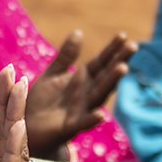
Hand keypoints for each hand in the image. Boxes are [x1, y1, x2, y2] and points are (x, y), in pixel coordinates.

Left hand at [0, 66, 33, 161]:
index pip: (8, 138)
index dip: (7, 107)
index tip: (5, 76)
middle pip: (16, 140)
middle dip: (14, 105)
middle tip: (13, 70)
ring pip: (17, 155)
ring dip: (16, 121)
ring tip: (17, 89)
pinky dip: (12, 157)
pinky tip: (13, 133)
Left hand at [24, 30, 133, 158]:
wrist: (28, 129)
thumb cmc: (42, 102)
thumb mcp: (53, 74)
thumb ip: (66, 56)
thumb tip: (79, 32)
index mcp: (82, 80)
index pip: (100, 62)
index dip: (112, 50)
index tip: (123, 36)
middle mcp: (86, 94)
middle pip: (105, 76)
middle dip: (119, 62)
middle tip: (133, 47)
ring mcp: (80, 110)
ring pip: (99, 96)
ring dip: (111, 83)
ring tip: (122, 68)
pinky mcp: (70, 127)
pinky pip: (83, 123)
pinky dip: (92, 119)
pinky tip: (101, 114)